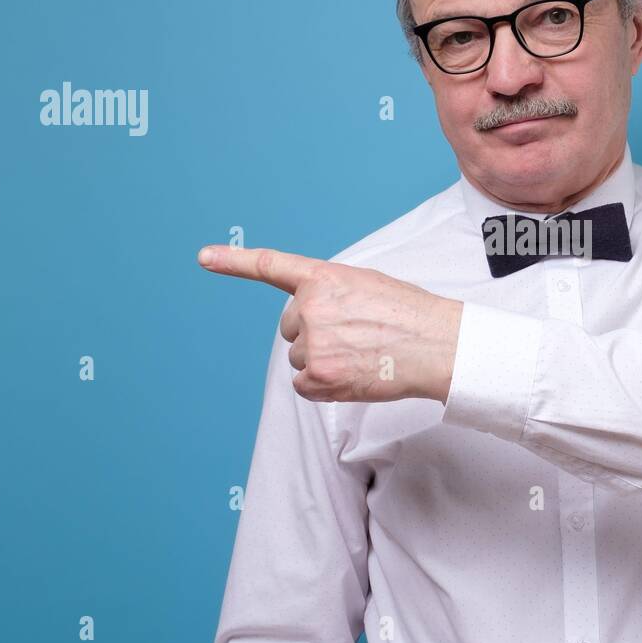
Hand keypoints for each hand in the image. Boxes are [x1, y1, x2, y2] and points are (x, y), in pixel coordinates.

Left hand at [197, 245, 462, 403]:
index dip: (234, 261)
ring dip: (323, 360)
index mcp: (324, 278)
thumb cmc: (411, 316)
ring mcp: (312, 343)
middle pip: (291, 327)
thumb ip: (332, 293)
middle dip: (315, 333)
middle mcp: (311, 307)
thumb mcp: (367, 285)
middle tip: (355, 336)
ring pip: (299, 357)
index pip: (271, 266)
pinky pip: (302, 385)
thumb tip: (312, 319)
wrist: (437, 346)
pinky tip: (352, 376)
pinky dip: (322, 386)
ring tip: (362, 355)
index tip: (204, 256)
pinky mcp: (317, 376)